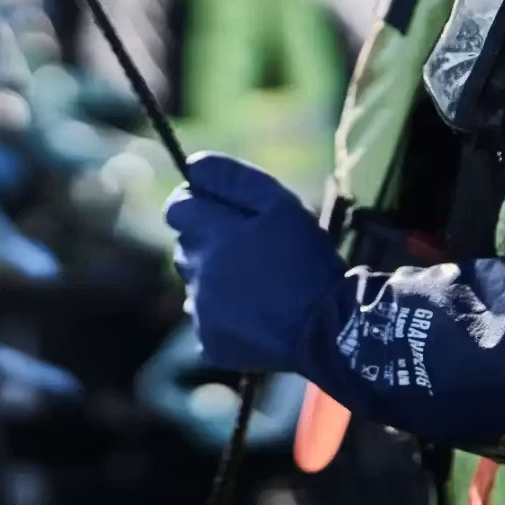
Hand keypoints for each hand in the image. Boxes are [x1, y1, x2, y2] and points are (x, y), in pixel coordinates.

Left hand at [165, 153, 341, 371]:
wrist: (327, 331)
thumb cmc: (306, 259)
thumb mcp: (280, 206)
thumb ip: (234, 179)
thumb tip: (193, 165)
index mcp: (212, 234)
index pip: (177, 207)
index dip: (196, 204)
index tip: (222, 212)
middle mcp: (197, 271)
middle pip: (185, 244)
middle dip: (209, 240)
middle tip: (249, 250)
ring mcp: (200, 309)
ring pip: (194, 280)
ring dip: (214, 275)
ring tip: (256, 283)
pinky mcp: (208, 339)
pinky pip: (205, 316)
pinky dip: (222, 311)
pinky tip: (255, 312)